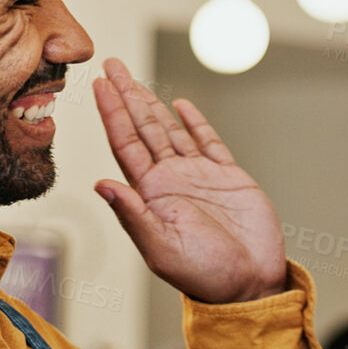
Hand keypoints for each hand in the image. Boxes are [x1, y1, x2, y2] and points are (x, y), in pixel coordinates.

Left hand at [91, 57, 287, 302]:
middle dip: (126, 96)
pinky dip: (195, 122)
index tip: (97, 85)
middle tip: (110, 64)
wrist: (251, 284)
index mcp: (151, 194)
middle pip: (143, 128)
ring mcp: (200, 176)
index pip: (125, 144)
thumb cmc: (204, 275)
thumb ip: (133, 214)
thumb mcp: (161, 249)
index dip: (112, 113)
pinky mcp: (229, 178)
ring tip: (133, 78)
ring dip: (152, 103)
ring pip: (170, 129)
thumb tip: (101, 183)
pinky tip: (180, 105)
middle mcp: (171, 180)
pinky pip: (209, 142)